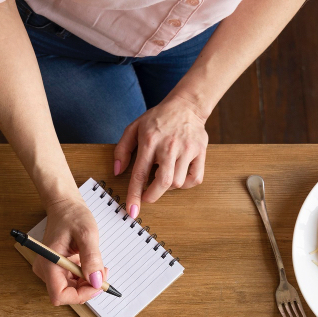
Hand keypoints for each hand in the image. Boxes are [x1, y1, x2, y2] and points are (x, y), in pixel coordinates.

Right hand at [33, 196, 106, 305]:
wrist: (65, 206)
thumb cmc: (73, 216)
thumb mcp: (87, 234)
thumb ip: (92, 259)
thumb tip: (96, 281)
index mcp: (49, 263)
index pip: (60, 295)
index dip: (80, 295)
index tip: (97, 284)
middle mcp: (45, 270)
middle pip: (66, 294)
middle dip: (87, 288)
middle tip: (102, 273)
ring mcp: (49, 270)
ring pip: (70, 290)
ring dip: (87, 283)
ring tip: (97, 266)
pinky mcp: (56, 268)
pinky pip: (71, 282)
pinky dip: (84, 277)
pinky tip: (90, 264)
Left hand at [114, 94, 208, 216]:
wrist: (186, 105)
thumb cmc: (157, 119)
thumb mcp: (133, 128)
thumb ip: (122, 150)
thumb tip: (117, 171)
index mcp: (150, 141)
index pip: (140, 174)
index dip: (135, 195)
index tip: (132, 211)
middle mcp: (169, 146)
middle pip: (163, 182)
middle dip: (152, 196)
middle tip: (147, 196)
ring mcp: (187, 149)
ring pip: (177, 182)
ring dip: (168, 187)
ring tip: (163, 175)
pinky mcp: (200, 151)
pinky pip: (194, 178)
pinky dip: (185, 184)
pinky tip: (178, 175)